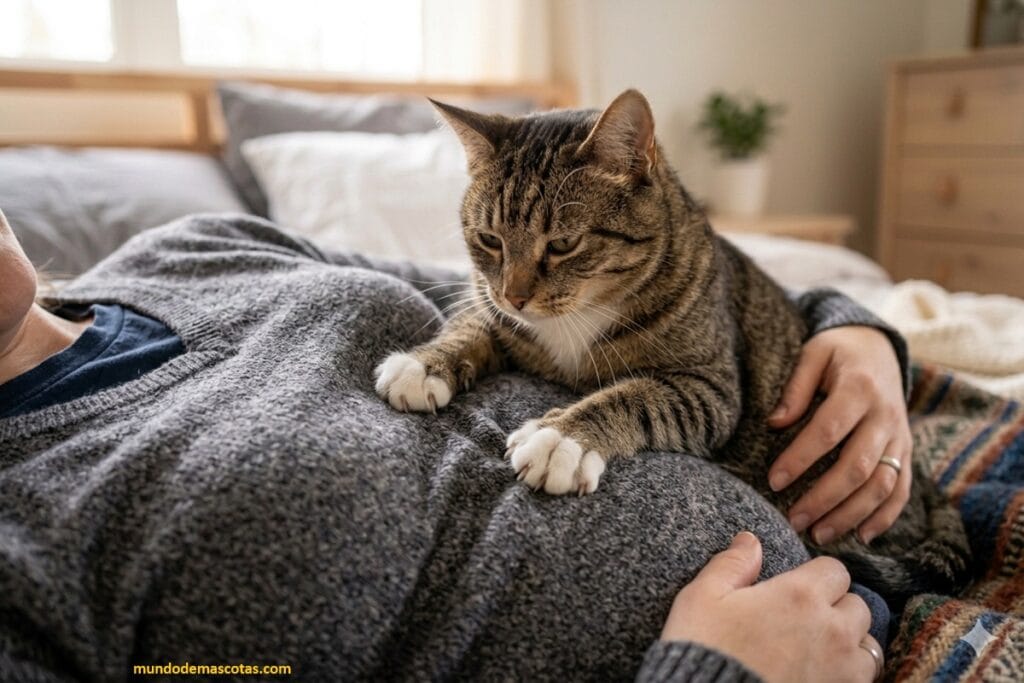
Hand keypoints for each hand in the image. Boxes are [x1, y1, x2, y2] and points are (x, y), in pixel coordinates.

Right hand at [661, 532, 879, 682]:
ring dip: (851, 644)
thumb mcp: (702, 597)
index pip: (835, 570)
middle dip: (838, 608)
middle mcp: (830, 628)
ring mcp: (842, 668)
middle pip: (857, 606)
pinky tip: (825, 673)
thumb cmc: (704, 649)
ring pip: (868, 646)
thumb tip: (750, 540)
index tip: (800, 587)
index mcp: (799, 594)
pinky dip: (851, 674)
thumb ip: (732, 564)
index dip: (818, 575)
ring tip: (823, 650)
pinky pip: (864, 679)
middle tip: (809, 618)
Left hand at [767, 326, 911, 544]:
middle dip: (824, 499)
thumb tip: (775, 423)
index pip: (828, 431)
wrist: (879, 347)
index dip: (800, 459)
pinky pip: (902, 489)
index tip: (773, 481)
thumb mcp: (814, 353)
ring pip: (882, 484)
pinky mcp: (907, 451)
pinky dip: (884, 516)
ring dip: (851, 514)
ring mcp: (900, 436)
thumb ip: (796, 387)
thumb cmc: (838, 351)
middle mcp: (885, 416)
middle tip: (793, 519)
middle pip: (857, 466)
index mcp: (859, 388)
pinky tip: (860, 535)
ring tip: (818, 534)